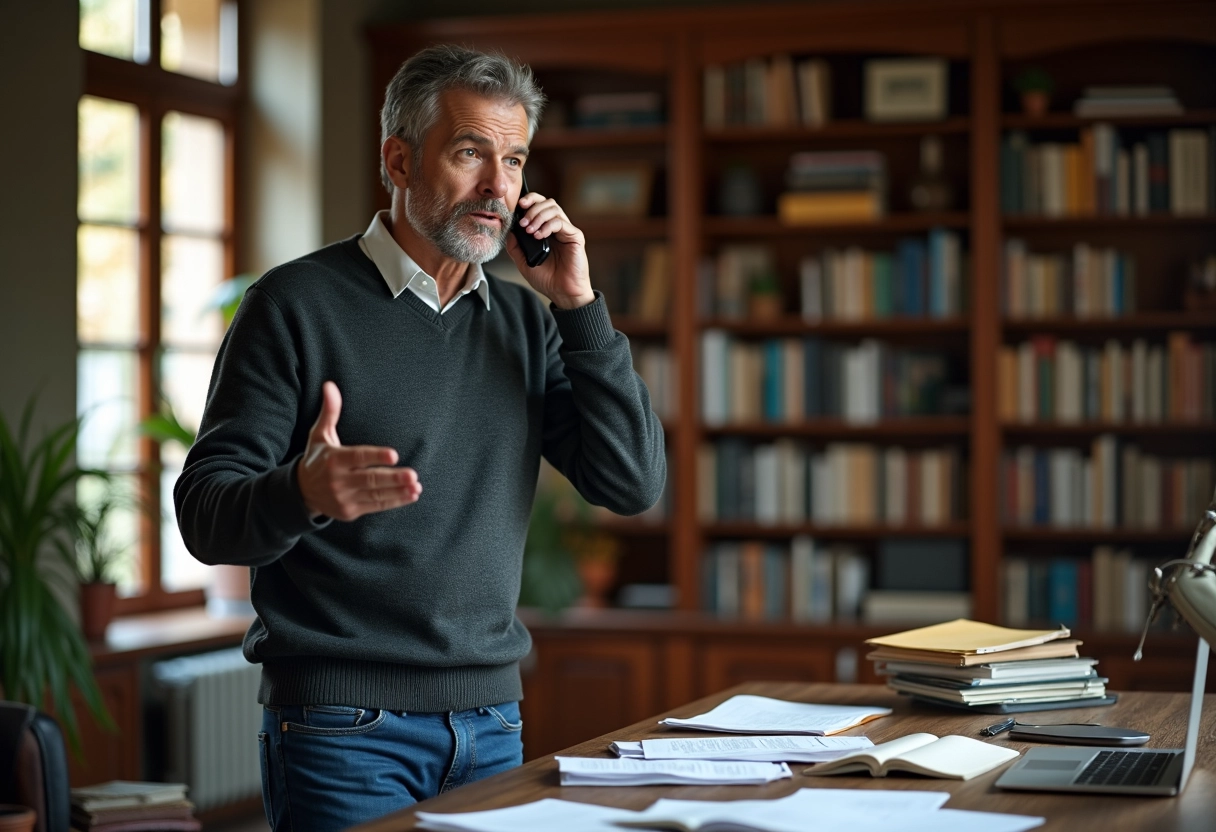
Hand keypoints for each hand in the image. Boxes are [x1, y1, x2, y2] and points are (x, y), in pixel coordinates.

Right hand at [297, 381, 421, 520]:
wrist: (301, 492)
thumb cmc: (317, 458)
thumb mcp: (320, 435)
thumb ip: (330, 412)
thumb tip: (330, 385)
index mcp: (334, 460)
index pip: (358, 457)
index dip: (376, 456)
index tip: (394, 454)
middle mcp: (338, 480)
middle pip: (369, 479)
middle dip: (392, 478)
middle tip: (412, 475)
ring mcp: (344, 498)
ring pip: (375, 495)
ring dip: (398, 492)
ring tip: (416, 486)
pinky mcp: (350, 511)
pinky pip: (375, 506)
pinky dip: (394, 502)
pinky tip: (411, 495)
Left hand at [505, 191, 594, 308]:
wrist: (562, 293)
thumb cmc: (547, 279)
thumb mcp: (523, 262)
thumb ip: (515, 246)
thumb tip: (508, 230)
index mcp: (546, 230)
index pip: (539, 206)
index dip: (529, 201)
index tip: (519, 206)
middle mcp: (557, 228)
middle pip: (547, 202)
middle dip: (532, 208)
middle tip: (523, 222)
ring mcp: (567, 231)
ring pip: (553, 209)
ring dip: (538, 216)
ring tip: (529, 231)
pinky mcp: (575, 237)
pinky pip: (560, 222)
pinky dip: (547, 226)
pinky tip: (539, 236)